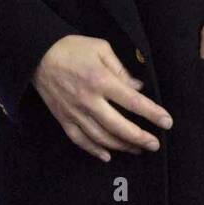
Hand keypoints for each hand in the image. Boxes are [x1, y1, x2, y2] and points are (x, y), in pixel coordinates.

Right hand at [31, 35, 172, 162]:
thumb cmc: (72, 48)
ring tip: (137, 150)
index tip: (166, 122)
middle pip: (119, 126)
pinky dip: (94, 150)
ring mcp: (74, 112)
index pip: (132, 101)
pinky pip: (80, 140)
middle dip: (139, 138)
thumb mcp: (100, 48)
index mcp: (100, 80)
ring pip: (101, 137)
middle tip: (155, 144)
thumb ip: (120, 69)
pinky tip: (107, 156)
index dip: (152, 113)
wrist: (37, 55)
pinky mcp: (63, 118)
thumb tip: (137, 88)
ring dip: (121, 146)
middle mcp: (88, 100)